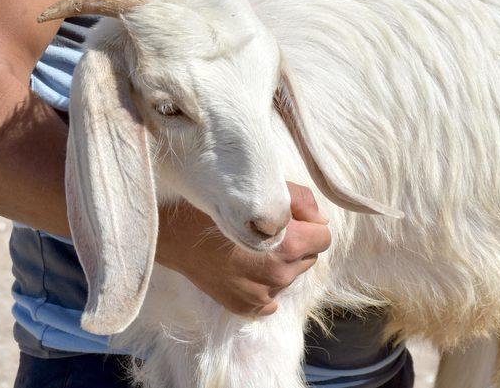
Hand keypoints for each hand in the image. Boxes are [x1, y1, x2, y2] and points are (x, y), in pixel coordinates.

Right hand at [157, 182, 330, 316]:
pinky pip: (270, 299)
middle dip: (296, 243)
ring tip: (251, 246)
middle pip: (308, 257)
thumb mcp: (260, 190)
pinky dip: (263, 284)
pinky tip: (244, 268)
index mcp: (289, 245)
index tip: (290, 218)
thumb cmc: (218, 206)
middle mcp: (280, 275)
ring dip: (279, 262)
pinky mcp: (246, 307)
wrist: (176, 234)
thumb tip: (321, 221)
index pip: (323, 237)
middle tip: (267, 230)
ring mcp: (262, 296)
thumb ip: (300, 201)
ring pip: (289, 276)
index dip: (309, 224)